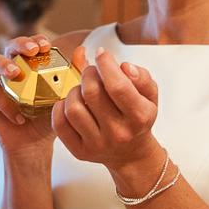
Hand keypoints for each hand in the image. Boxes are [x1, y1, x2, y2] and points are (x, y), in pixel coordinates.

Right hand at [0, 35, 87, 156]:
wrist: (35, 144)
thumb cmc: (48, 118)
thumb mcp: (64, 97)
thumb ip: (73, 74)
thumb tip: (81, 50)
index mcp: (29, 65)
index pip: (30, 45)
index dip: (36, 40)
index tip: (46, 45)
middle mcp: (11, 70)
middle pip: (10, 47)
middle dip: (19, 44)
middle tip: (32, 50)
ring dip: (4, 65)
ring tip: (15, 73)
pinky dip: (6, 105)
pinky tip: (20, 117)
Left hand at [53, 47, 159, 168]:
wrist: (131, 154)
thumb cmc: (138, 119)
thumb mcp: (149, 96)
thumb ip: (141, 77)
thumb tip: (123, 66)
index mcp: (139, 117)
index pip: (117, 86)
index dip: (105, 64)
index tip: (102, 54)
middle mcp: (118, 133)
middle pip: (92, 93)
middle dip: (88, 73)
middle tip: (92, 72)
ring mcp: (97, 144)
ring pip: (73, 107)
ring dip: (74, 90)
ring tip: (83, 90)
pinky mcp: (80, 151)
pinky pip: (60, 124)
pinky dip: (60, 107)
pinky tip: (71, 103)